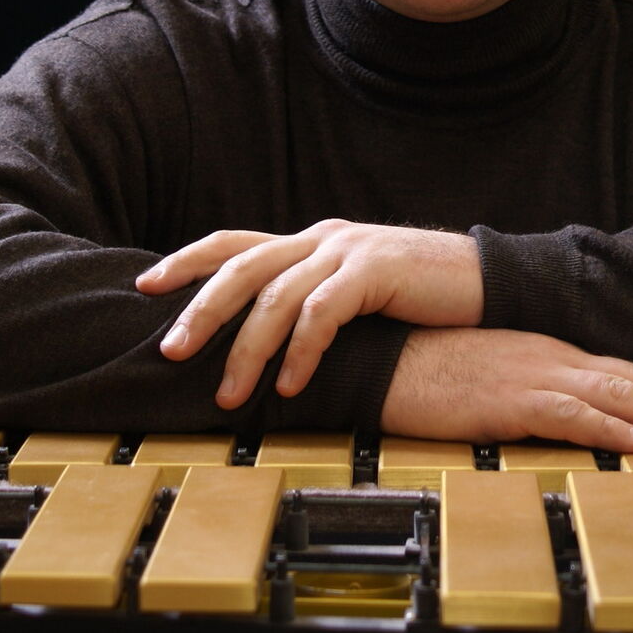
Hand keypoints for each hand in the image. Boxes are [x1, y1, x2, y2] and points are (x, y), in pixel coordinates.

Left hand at [136, 220, 483, 407]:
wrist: (488, 282)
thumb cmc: (422, 298)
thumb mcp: (357, 293)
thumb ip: (315, 301)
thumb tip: (265, 342)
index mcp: (312, 241)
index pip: (234, 243)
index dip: (186, 262)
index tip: (144, 285)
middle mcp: (322, 238)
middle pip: (241, 267)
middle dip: (200, 310)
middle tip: (169, 351)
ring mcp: (348, 251)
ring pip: (276, 296)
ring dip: (247, 349)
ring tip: (230, 394)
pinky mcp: (375, 271)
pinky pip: (323, 314)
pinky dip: (301, 353)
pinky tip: (291, 386)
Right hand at [380, 327, 632, 452]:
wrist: (382, 356)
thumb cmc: (433, 370)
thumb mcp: (498, 379)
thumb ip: (538, 393)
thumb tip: (578, 417)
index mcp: (556, 355)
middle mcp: (557, 359)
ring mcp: (536, 376)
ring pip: (623, 397)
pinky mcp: (509, 400)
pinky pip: (571, 414)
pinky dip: (612, 427)